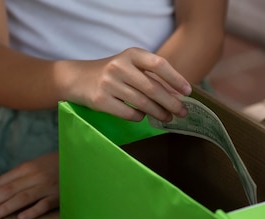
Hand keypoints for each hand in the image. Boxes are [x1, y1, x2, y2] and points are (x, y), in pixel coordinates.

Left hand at [0, 153, 58, 218]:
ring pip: (22, 197)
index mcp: (25, 169)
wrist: (78, 159)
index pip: (0, 182)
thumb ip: (15, 179)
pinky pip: (44, 204)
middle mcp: (33, 176)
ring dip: (5, 207)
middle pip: (7, 190)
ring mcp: (46, 187)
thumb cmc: (52, 166)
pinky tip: (21, 218)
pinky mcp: (58, 196)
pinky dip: (32, 211)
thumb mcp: (32, 168)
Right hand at [66, 47, 191, 122]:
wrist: (76, 78)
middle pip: (152, 88)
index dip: (175, 79)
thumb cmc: (110, 73)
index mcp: (131, 54)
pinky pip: (127, 112)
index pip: (159, 64)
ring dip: (158, 113)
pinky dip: (139, 117)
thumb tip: (177, 93)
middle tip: (183, 112)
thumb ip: (150, 75)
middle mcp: (120, 67)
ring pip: (142, 103)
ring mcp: (109, 84)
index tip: (187, 92)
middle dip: (171, 102)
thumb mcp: (129, 65)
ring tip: (168, 118)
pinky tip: (143, 117)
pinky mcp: (100, 100)